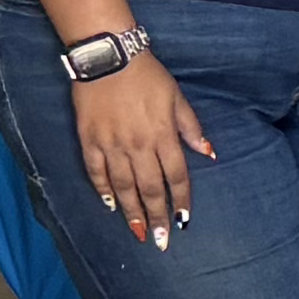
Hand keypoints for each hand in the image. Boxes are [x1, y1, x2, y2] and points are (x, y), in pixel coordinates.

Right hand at [77, 52, 219, 244]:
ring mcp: (111, 144)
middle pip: (149, 188)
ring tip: (137, 232)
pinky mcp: (89, 140)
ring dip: (131, 211)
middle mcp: (138, 145)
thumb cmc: (148, 76)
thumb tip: (209, 153)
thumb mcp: (177, 98)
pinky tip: (109, 205)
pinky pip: (95, 171)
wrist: (108, 58)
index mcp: (163, 136)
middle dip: (156, 216)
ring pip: (122, 186)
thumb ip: (191, 128)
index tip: (183, 221)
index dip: (180, 200)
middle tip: (160, 240)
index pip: (175, 176)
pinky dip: (102, 189)